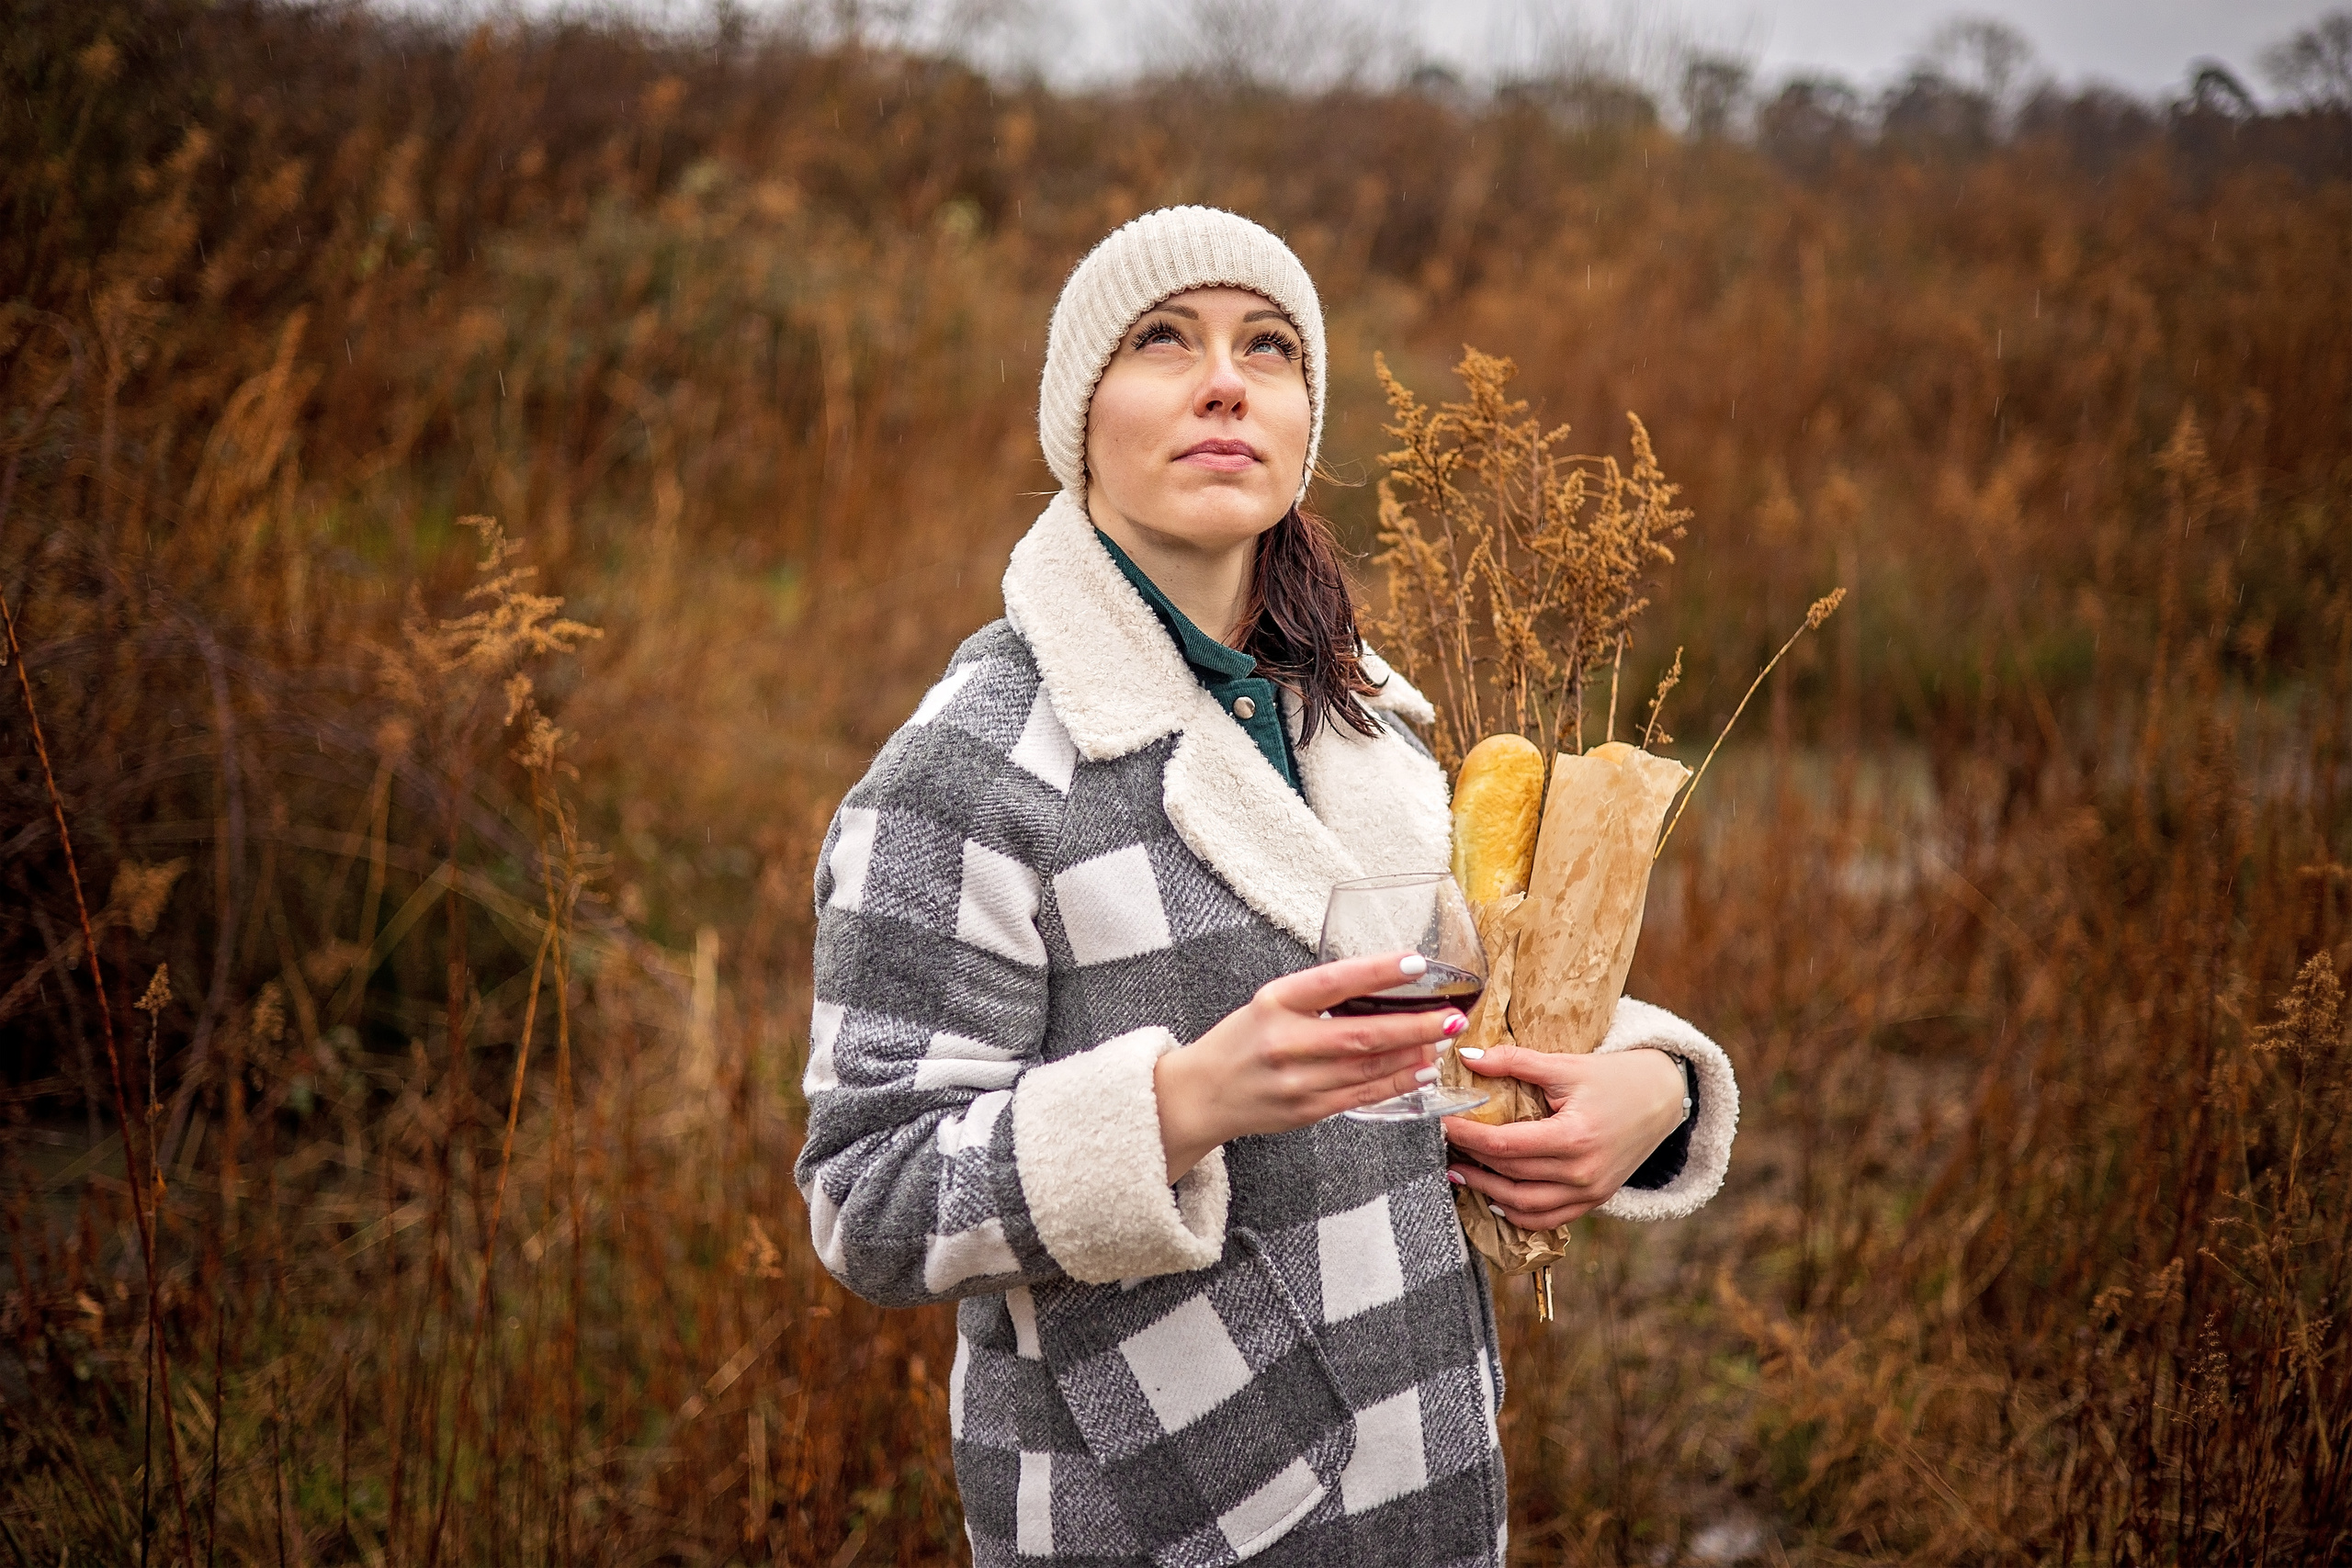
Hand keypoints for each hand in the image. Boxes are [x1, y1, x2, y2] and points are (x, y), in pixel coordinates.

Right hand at [1155, 954, 1469, 1180]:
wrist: (1201, 1094)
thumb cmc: (1242, 1041)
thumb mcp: (1270, 1003)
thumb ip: (1318, 997)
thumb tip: (1383, 986)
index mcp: (1275, 1002)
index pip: (1334, 982)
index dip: (1377, 971)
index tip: (1415, 963)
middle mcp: (1285, 1042)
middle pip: (1361, 1034)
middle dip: (1415, 1026)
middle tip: (1451, 1016)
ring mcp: (1296, 1081)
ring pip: (1368, 1069)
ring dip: (1413, 1055)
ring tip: (1443, 1040)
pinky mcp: (1306, 1111)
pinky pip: (1362, 1096)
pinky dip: (1397, 1084)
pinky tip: (1421, 1071)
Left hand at [1440, 1046, 1685, 1228]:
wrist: (1662, 1099)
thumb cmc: (1612, 1078)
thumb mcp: (1565, 1064)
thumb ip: (1515, 1062)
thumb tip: (1468, 1056)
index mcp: (1573, 1137)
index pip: (1504, 1145)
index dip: (1466, 1136)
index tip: (1440, 1123)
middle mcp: (1581, 1172)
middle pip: (1509, 1174)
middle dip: (1471, 1159)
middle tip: (1442, 1144)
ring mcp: (1589, 1192)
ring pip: (1523, 1205)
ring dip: (1486, 1191)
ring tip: (1458, 1172)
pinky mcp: (1594, 1201)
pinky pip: (1547, 1219)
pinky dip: (1517, 1213)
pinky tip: (1494, 1198)